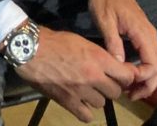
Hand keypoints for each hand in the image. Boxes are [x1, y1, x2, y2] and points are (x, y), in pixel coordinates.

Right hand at [14, 26, 136, 121]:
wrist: (30, 48)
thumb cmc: (55, 41)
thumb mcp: (81, 42)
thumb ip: (98, 55)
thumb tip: (112, 67)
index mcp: (98, 58)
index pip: (127, 76)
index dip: (126, 77)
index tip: (121, 77)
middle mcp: (93, 76)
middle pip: (115, 92)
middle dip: (110, 88)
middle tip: (100, 83)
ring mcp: (80, 90)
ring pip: (101, 104)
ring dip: (95, 98)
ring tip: (85, 90)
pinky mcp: (67, 101)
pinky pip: (86, 116)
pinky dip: (84, 111)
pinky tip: (79, 103)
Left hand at [89, 0, 156, 100]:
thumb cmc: (105, 0)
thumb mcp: (104, 20)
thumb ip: (112, 42)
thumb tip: (118, 65)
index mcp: (143, 33)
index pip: (153, 64)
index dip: (142, 78)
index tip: (126, 84)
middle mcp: (151, 36)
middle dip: (147, 85)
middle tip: (131, 96)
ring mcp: (149, 36)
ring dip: (147, 79)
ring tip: (130, 90)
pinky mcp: (144, 36)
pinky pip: (150, 58)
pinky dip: (144, 70)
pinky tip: (130, 76)